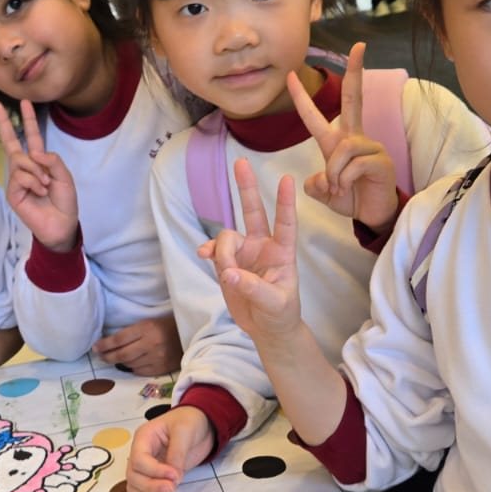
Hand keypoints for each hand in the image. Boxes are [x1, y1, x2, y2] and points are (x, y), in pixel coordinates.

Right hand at [0, 100, 79, 252]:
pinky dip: (33, 182)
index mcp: (39, 162)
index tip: (25, 102)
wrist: (62, 225)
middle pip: (11, 142)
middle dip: (3, 122)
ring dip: (36, 171)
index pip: (32, 137)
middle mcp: (25, 168)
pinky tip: (39, 192)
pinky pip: (20, 177)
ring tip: (45, 186)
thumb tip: (34, 153)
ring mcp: (17, 180)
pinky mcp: (13, 192)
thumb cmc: (64, 202)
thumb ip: (52, 161)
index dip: (29, 120)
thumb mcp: (65, 177)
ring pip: (20, 160)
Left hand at [93, 316, 181, 376]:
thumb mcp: (149, 322)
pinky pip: (140, 371)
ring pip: (129, 364)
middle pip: (122, 354)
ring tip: (112, 359)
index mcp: (146, 328)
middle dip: (107, 356)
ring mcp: (157, 358)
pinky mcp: (162, 368)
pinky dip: (132, 368)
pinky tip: (129, 364)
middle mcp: (150, 344)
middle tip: (100, 356)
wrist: (190, 335)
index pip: (119, 339)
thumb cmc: (167, 325)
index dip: (104, 345)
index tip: (95, 347)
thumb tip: (111, 343)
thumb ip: (132, 332)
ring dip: (118, 362)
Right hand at [126, 406, 213, 491]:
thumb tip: (173, 477)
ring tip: (170, 491)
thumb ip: (177, 453)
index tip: (175, 474)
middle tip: (172, 488)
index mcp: (144, 437)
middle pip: (133, 475)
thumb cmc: (190, 421)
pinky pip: (143, 491)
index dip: (154, 471)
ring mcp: (146, 465)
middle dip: (151, 486)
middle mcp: (141, 452)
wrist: (201, 425)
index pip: (138, 459)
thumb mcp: (184, 431)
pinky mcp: (155, 476)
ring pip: (135, 486)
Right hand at [198, 161, 301, 344]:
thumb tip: (230, 273)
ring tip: (226, 275)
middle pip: (253, 211)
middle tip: (241, 163)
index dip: (285, 201)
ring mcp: (244, 252)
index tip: (287, 178)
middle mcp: (263, 246)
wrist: (266, 328)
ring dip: (221, 253)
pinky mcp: (228, 262)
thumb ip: (254, 288)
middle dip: (246, 187)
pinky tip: (203, 256)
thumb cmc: (280, 314)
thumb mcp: (274, 304)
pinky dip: (208, 251)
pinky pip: (213, 249)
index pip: (285, 223)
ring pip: (226, 237)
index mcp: (282, 252)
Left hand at [290, 41, 400, 232]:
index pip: (316, 115)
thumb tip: (316, 179)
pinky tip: (348, 189)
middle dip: (355, 72)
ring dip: (334, 172)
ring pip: (343, 148)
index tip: (291, 75)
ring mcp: (370, 147)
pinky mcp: (381, 160)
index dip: (302, 97)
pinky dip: (344, 180)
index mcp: (337, 142)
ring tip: (338, 187)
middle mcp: (355, 138)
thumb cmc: (351, 198)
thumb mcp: (324, 192)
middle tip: (359, 47)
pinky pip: (354, 164)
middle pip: (353, 99)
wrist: (373, 216)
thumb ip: (315, 184)